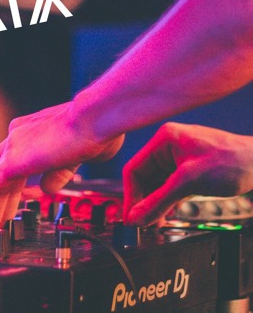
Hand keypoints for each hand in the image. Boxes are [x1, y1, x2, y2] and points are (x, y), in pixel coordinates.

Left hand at [0, 101, 123, 237]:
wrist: (94, 118)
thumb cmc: (95, 130)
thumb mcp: (74, 157)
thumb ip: (57, 172)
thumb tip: (46, 189)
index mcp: (32, 130)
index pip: (14, 160)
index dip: (10, 182)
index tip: (10, 199)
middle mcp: (18, 135)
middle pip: (1, 172)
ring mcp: (14, 146)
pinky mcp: (14, 160)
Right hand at [123, 122, 252, 225]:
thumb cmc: (233, 161)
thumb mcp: (189, 182)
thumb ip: (159, 200)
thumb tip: (137, 216)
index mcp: (163, 140)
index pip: (134, 169)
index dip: (130, 195)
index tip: (131, 217)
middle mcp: (167, 146)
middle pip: (144, 178)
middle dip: (143, 201)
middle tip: (143, 224)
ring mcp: (178, 158)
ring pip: (156, 184)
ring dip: (155, 203)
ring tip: (155, 223)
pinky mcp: (188, 169)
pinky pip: (169, 186)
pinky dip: (167, 201)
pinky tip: (168, 214)